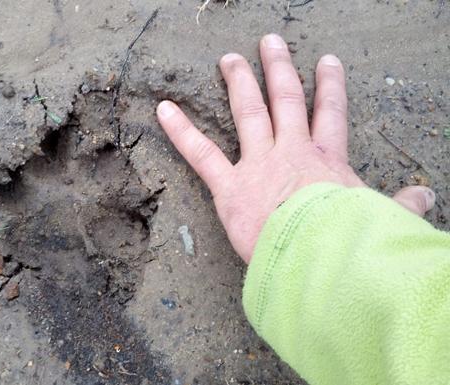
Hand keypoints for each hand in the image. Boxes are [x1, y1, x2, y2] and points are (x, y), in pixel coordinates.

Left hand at [157, 34, 434, 262]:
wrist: (322, 260)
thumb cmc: (352, 244)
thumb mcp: (382, 221)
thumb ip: (400, 208)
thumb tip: (425, 200)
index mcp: (328, 161)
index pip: (331, 114)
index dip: (329, 86)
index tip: (327, 63)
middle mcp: (292, 152)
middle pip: (285, 100)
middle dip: (277, 69)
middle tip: (269, 43)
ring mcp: (259, 165)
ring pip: (248, 112)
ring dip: (238, 82)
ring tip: (228, 59)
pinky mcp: (230, 187)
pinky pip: (200, 154)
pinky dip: (180, 131)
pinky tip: (163, 109)